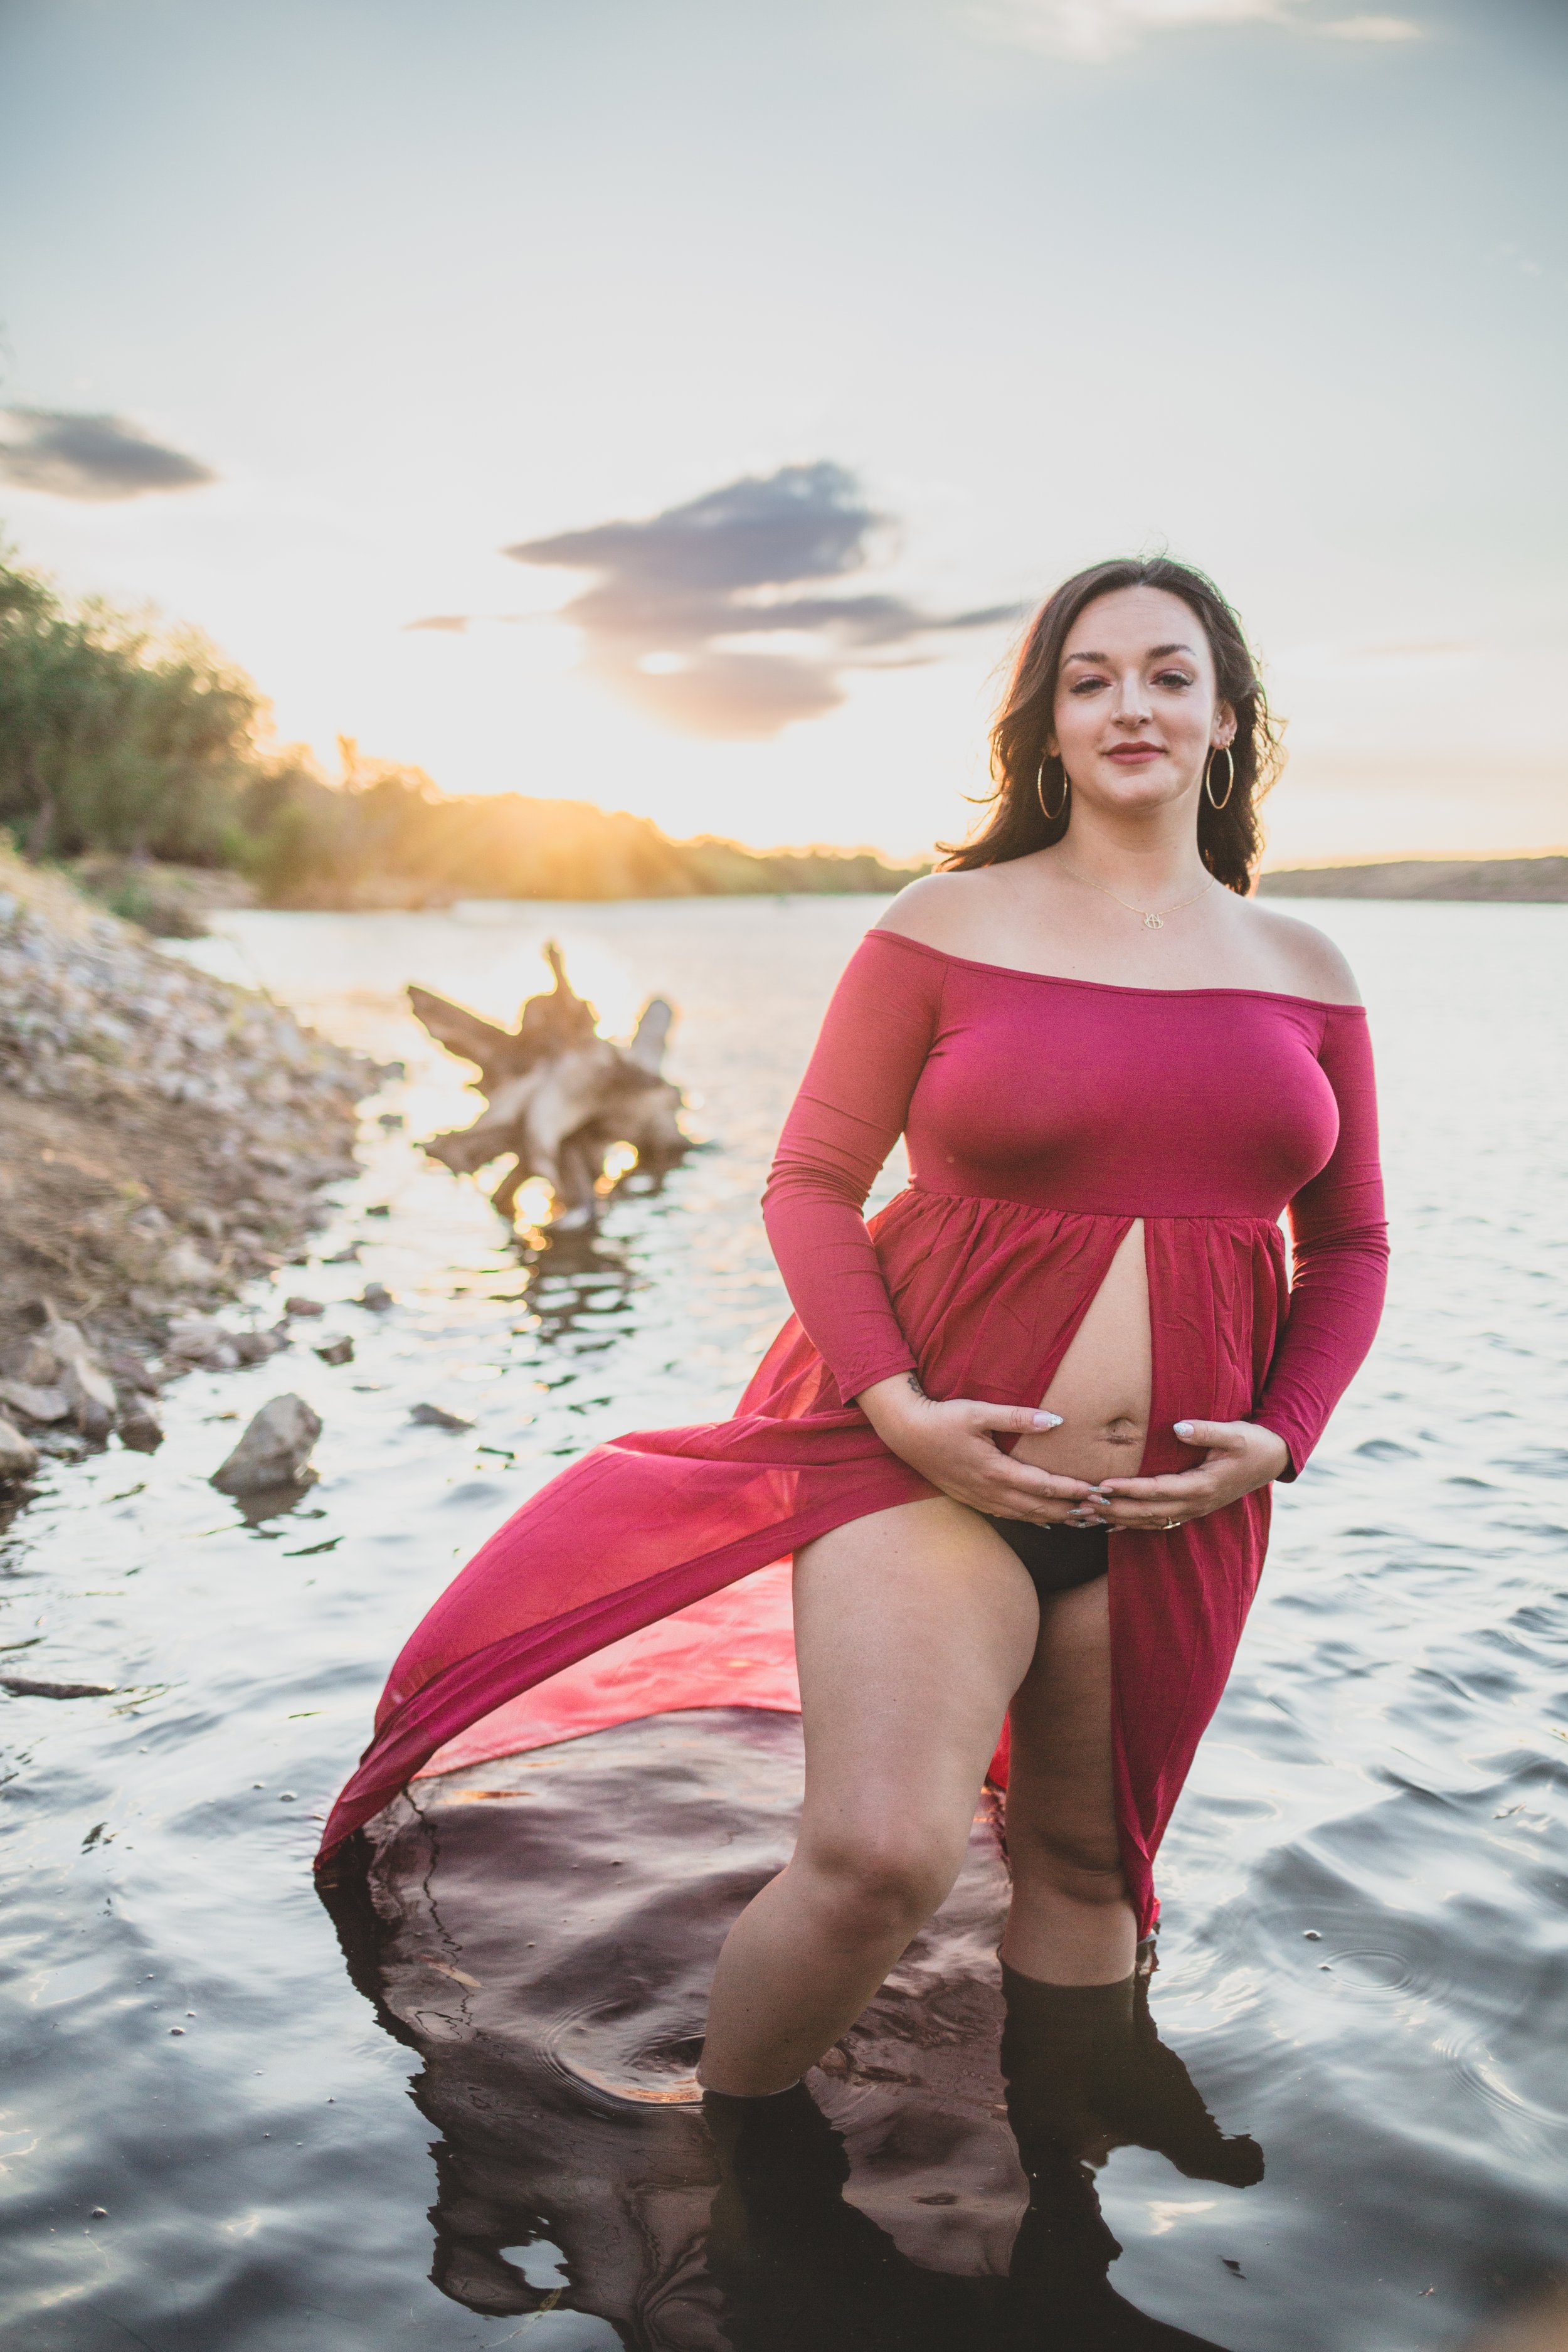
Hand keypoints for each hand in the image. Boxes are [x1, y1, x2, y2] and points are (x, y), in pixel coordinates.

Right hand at [857, 1374, 1096, 1524]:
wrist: (905, 1433)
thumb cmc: (943, 1418)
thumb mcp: (979, 1412)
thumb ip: (1018, 1417)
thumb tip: (1056, 1421)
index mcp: (996, 1470)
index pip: (1044, 1486)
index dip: (1073, 1490)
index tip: (1097, 1492)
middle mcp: (990, 1490)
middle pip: (1039, 1508)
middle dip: (1072, 1510)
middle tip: (1101, 1512)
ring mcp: (980, 1498)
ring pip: (1025, 1516)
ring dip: (1055, 1518)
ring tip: (1082, 1520)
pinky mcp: (972, 1498)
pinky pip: (1008, 1515)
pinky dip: (1031, 1520)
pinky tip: (1044, 1521)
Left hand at [1081, 1419, 1289, 1531]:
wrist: (1272, 1460)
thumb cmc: (1252, 1443)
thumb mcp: (1235, 1433)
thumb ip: (1206, 1431)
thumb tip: (1177, 1427)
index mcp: (1203, 1486)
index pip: (1158, 1491)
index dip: (1129, 1490)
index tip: (1103, 1485)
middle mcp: (1195, 1504)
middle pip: (1148, 1512)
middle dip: (1114, 1508)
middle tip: (1082, 1502)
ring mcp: (1193, 1510)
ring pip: (1149, 1521)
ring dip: (1119, 1518)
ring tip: (1087, 1514)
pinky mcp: (1191, 1508)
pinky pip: (1158, 1522)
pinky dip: (1133, 1524)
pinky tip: (1111, 1523)